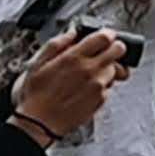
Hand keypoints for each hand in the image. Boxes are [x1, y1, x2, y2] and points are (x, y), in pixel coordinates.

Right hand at [12, 30, 126, 140]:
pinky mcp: (101, 100)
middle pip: (119, 50)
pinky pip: (108, 86)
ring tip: (88, 74)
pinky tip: (85, 88)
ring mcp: (98, 86)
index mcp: (74, 58)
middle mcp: (90, 70)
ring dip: (106, 68)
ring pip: (115, 69)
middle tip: (103, 51)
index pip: (105, 37)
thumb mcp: (37, 64)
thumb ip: (56, 44)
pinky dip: (101, 85)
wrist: (38, 123)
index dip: (106, 33)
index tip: (103, 35)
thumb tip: (71, 32)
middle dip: (113, 48)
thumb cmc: (35, 95)